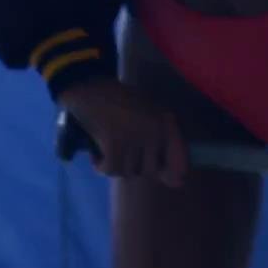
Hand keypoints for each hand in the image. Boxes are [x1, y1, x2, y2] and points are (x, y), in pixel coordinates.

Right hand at [57, 77, 188, 186]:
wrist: (88, 86)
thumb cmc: (117, 101)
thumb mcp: (147, 114)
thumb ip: (162, 144)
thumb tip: (178, 182)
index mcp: (166, 122)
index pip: (179, 158)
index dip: (174, 172)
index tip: (173, 180)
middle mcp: (155, 131)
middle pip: (149, 170)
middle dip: (134, 165)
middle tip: (123, 151)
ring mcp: (136, 138)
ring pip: (128, 172)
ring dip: (116, 164)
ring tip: (109, 148)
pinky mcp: (115, 144)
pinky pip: (111, 170)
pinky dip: (101, 166)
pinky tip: (97, 154)